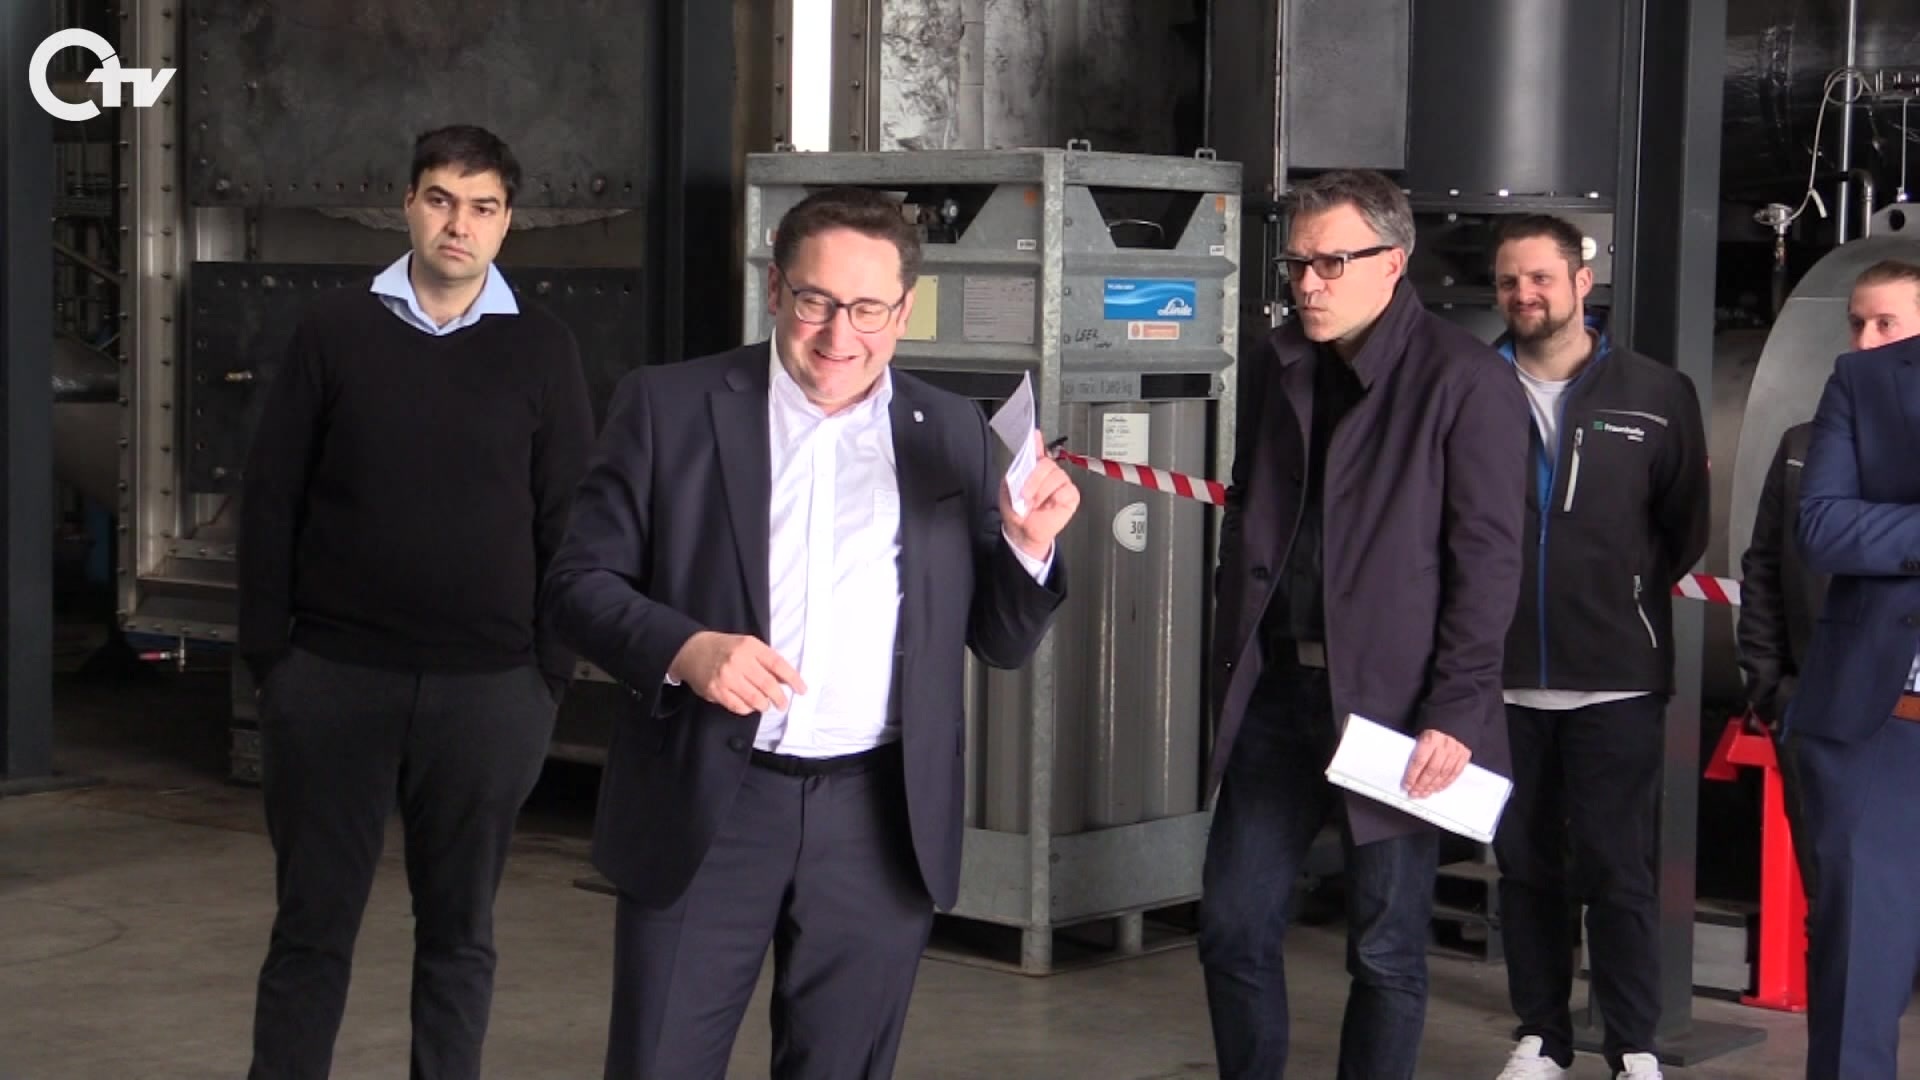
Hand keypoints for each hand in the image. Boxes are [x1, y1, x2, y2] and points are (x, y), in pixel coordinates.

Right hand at [667, 631, 806, 716]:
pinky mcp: (716, 691)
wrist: (692, 650)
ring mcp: (726, 677)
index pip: (777, 664)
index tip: (802, 689)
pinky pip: (739, 706)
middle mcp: (738, 661)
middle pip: (768, 684)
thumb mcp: (747, 645)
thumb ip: (766, 660)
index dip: (793, 679)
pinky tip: (749, 705)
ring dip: (764, 705)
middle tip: (783, 704)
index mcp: (750, 646)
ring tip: (765, 705)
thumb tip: (786, 680)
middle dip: (780, 698)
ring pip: (755, 699)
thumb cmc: (724, 648)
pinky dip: (748, 709)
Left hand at [1002, 430, 1080, 559]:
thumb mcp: (1010, 485)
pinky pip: (1066, 489)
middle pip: (1047, 464)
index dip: (1037, 442)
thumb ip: (1020, 465)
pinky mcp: (1070, 496)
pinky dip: (1054, 498)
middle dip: (1033, 480)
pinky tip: (1048, 506)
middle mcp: (1049, 473)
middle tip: (1025, 495)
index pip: (1038, 449)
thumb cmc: (1017, 511)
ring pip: (1056, 476)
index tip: (1034, 434)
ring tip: (1034, 504)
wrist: (1021, 531)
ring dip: (1041, 492)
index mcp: (1034, 469)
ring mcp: (1061, 483)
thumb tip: (1028, 451)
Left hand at [1402, 730, 1469, 798]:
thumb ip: (1416, 751)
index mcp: (1430, 738)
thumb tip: (1408, 772)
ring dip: (1432, 787)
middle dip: (1421, 785)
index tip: (1406, 785)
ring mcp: (1456, 751)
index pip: (1419, 761)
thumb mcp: (1420, 734)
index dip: (1412, 776)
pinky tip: (1437, 789)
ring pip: (1443, 774)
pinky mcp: (1464, 755)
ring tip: (1424, 793)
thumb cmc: (1433, 728)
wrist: (1453, 720)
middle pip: (1431, 771)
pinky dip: (1445, 783)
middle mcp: (1444, 745)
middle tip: (1414, 793)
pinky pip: (1454, 773)